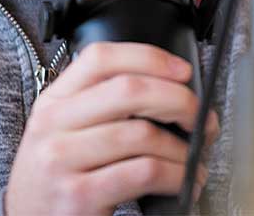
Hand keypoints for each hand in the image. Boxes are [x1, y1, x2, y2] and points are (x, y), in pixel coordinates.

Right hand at [4, 42, 218, 215]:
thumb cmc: (58, 174)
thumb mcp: (65, 129)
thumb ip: (102, 103)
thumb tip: (171, 87)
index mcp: (54, 100)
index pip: (101, 58)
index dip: (150, 57)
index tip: (182, 71)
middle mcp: (53, 124)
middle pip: (129, 90)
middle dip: (178, 100)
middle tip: (200, 117)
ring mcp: (62, 160)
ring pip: (142, 134)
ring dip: (182, 148)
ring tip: (193, 160)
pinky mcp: (78, 195)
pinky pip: (142, 173)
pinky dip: (175, 175)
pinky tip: (182, 180)